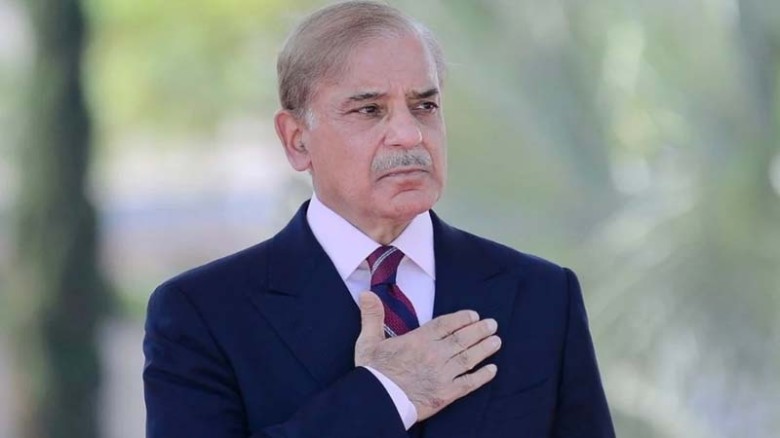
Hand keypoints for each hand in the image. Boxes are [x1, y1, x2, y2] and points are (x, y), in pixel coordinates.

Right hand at [354, 291, 500, 421]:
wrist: (377, 401)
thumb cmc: (373, 372)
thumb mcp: (368, 341)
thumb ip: (372, 316)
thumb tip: (366, 293)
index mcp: (418, 340)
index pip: (446, 325)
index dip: (461, 319)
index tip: (474, 315)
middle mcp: (434, 355)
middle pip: (462, 339)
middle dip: (479, 331)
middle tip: (492, 325)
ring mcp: (442, 375)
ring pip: (468, 358)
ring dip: (484, 349)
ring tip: (497, 341)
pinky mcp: (446, 394)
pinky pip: (468, 383)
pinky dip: (482, 376)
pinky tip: (492, 370)